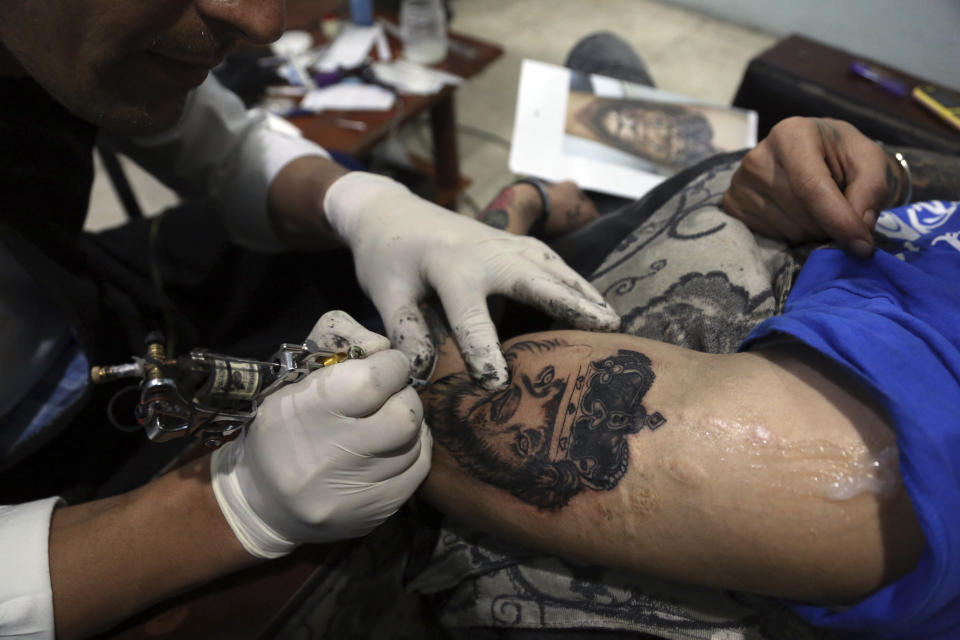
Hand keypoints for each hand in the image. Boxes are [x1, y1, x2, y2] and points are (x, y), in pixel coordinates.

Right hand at [211, 310, 430, 557]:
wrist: (263, 505)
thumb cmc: (279, 430)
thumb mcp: (292, 376)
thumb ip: (337, 343)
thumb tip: (384, 347)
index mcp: (305, 413)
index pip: (373, 382)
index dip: (391, 366)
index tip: (386, 365)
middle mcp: (330, 457)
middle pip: (405, 415)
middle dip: (404, 395)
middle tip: (389, 396)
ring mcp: (354, 493)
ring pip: (415, 442)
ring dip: (408, 424)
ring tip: (385, 422)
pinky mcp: (376, 513)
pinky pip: (418, 470)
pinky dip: (413, 450)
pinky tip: (393, 446)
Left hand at [323, 172, 619, 389]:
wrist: (389, 210)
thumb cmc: (385, 256)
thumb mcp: (384, 292)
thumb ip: (404, 330)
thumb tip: (422, 372)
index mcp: (450, 266)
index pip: (472, 316)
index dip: (485, 351)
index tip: (499, 383)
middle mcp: (486, 252)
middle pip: (536, 279)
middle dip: (570, 305)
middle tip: (605, 330)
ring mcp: (504, 243)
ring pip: (552, 267)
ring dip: (584, 293)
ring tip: (612, 322)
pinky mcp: (511, 242)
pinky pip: (551, 260)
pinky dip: (576, 280)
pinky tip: (594, 301)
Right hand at [721, 117, 906, 256]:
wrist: (818, 157)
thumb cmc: (844, 157)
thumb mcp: (871, 163)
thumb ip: (872, 190)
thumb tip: (858, 228)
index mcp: (791, 134)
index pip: (810, 185)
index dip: (837, 219)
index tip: (862, 247)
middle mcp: (757, 157)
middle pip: (800, 211)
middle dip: (829, 224)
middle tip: (842, 212)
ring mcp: (739, 182)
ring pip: (787, 228)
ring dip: (812, 231)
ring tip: (818, 211)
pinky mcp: (731, 204)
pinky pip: (769, 236)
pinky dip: (791, 234)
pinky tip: (796, 215)